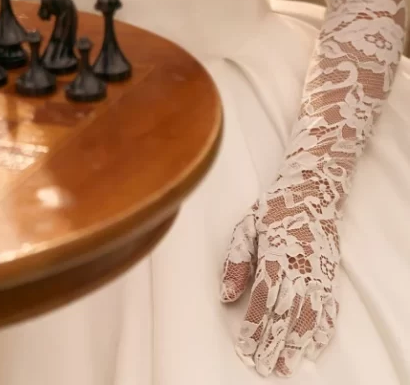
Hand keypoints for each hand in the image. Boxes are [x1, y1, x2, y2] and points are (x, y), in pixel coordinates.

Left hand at [220, 178, 340, 376]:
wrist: (314, 191)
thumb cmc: (276, 207)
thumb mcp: (247, 225)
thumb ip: (236, 260)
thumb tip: (226, 294)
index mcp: (276, 255)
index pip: (264, 299)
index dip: (254, 325)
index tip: (245, 346)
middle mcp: (300, 269)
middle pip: (286, 314)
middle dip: (273, 343)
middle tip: (263, 367)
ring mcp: (319, 275)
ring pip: (309, 317)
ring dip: (297, 344)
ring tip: (286, 366)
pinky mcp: (331, 277)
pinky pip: (329, 310)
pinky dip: (322, 332)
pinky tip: (314, 349)